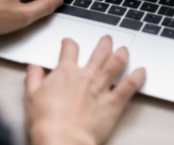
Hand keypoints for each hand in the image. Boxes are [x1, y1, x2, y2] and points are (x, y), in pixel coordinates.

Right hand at [24, 36, 146, 144]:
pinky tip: (142, 72)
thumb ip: (33, 79)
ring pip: (116, 63)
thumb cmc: (47, 122)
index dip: (69, 43)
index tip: (69, 43)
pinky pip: (130, 85)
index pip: (69, 49)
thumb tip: (33, 68)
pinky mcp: (113, 103)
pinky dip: (138, 77)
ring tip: (124, 49)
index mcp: (65, 72)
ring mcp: (101, 88)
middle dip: (104, 43)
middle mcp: (86, 76)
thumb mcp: (31, 97)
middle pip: (99, 52)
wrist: (62, 139)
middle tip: (107, 39)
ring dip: (122, 54)